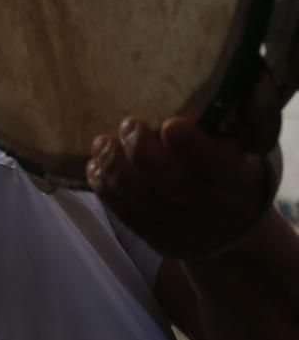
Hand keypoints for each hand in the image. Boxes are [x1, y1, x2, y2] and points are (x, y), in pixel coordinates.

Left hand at [87, 117, 266, 257]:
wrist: (234, 221)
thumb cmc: (224, 164)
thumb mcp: (232, 144)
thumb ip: (207, 129)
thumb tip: (162, 97)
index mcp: (244, 176)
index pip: (221, 164)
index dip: (194, 147)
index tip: (171, 125)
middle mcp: (223, 209)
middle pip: (177, 186)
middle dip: (143, 154)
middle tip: (128, 125)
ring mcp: (194, 232)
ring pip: (147, 203)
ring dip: (116, 170)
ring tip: (102, 144)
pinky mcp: (165, 242)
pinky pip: (130, 219)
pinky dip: (107, 192)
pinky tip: (95, 168)